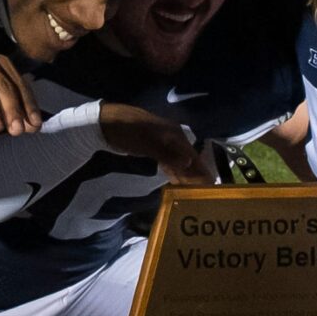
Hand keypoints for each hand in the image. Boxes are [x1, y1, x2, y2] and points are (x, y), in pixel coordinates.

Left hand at [100, 102, 215, 182]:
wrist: (105, 122)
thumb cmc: (128, 132)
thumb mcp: (147, 143)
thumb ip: (168, 154)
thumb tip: (190, 162)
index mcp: (174, 135)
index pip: (193, 156)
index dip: (202, 171)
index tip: (211, 186)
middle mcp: (172, 138)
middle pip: (187, 159)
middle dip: (195, 175)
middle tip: (203, 194)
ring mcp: (161, 142)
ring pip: (178, 161)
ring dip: (184, 175)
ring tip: (191, 192)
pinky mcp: (151, 147)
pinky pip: (167, 161)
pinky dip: (172, 171)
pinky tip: (174, 180)